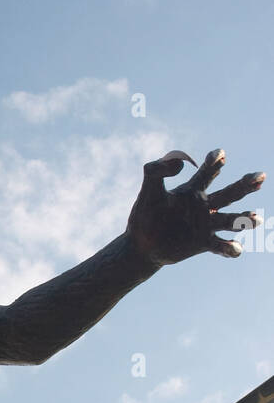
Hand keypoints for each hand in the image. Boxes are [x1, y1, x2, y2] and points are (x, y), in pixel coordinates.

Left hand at [127, 148, 263, 265]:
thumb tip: (178, 164)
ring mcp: (205, 225)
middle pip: (229, 194)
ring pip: (230, 220)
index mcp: (191, 191)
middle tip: (262, 175)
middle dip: (245, 185)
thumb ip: (156, 170)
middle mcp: (203, 206)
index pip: (207, 173)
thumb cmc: (145, 216)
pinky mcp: (203, 244)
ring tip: (257, 219)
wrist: (141, 245)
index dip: (215, 163)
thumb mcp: (148, 190)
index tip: (221, 154)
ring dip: (244, 219)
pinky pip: (220, 246)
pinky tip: (236, 248)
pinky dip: (230, 247)